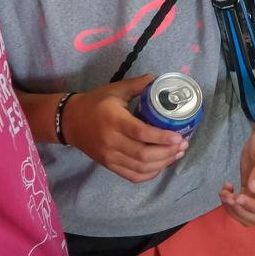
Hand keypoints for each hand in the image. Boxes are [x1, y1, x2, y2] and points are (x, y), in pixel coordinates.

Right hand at [59, 76, 187, 182]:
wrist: (71, 121)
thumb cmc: (96, 103)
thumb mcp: (116, 90)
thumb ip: (138, 85)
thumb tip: (160, 79)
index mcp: (114, 120)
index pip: (141, 133)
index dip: (162, 137)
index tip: (179, 136)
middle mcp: (111, 141)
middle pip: (143, 154)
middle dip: (168, 152)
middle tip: (183, 144)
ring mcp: (109, 156)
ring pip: (140, 167)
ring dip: (163, 163)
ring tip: (177, 153)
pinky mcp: (109, 165)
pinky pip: (132, 176)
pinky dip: (150, 174)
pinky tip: (161, 164)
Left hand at [221, 124, 254, 225]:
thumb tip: (253, 189)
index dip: (254, 207)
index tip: (239, 197)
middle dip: (241, 212)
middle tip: (229, 197)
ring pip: (247, 215)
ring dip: (233, 209)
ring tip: (224, 193)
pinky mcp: (249, 191)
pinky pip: (240, 205)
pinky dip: (230, 201)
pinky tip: (225, 187)